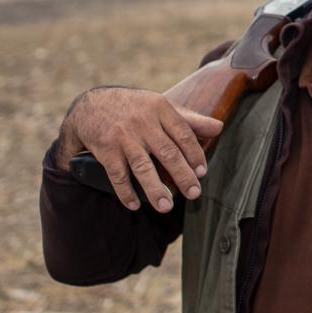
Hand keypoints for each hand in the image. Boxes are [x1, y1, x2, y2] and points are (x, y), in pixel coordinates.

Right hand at [55, 87, 222, 212]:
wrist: (92, 105)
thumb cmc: (135, 108)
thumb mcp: (161, 106)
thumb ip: (190, 119)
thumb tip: (219, 128)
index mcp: (160, 109)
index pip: (183, 134)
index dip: (195, 155)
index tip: (202, 172)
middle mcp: (142, 122)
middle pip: (167, 152)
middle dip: (182, 175)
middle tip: (194, 194)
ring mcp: (123, 137)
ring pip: (142, 166)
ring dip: (155, 189)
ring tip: (166, 207)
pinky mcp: (105, 150)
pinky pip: (117, 175)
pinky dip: (125, 192)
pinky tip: (135, 205)